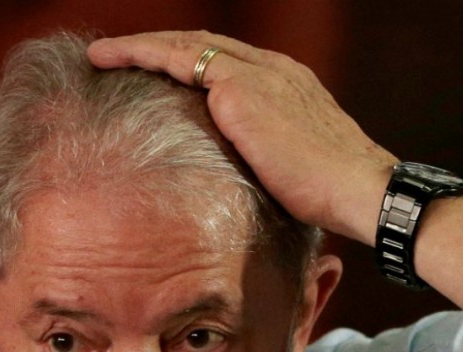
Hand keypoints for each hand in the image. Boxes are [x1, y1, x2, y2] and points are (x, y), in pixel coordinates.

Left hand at [87, 31, 396, 244]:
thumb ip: (268, 160)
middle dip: (160, 46)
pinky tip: (108, 59)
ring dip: (139, 45)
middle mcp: (272, 68)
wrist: (360, 189)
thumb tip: (245, 188)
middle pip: (202, 44)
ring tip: (102, 54)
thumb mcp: (297, 170)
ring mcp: (255, 73)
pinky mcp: (238, 87)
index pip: (229, 63)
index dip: (191, 64)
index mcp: (288, 84)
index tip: (162, 74)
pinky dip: (139, 53)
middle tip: (121, 54)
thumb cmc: (337, 196)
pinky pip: (176, 59)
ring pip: (184, 45)